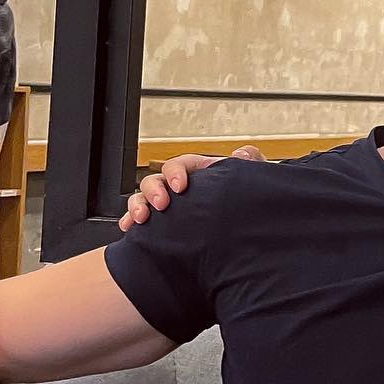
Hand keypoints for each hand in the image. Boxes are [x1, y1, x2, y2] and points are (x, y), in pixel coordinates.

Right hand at [117, 146, 262, 230]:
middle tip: (161, 204)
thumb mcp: (253, 180)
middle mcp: (181, 188)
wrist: (249, 228)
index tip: (181, 186)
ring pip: (144, 199)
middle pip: (156, 180)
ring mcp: (172, 206)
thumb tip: (241, 153)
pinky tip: (129, 229)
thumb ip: (251, 163)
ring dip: (137, 205)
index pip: (180, 165)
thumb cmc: (247, 200)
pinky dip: (132, 222)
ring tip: (141, 218)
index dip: (176, 172)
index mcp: (200, 173)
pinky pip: (142, 221)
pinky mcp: (166, 225)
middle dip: (153, 190)